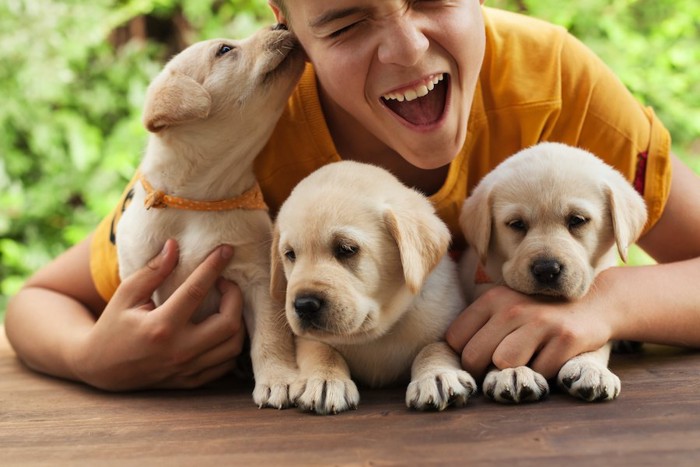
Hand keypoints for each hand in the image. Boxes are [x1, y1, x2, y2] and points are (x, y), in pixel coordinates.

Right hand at [72, 239, 245, 389]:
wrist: (101, 369)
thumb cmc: (113, 325)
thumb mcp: (126, 294)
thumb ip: (153, 271)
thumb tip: (175, 246)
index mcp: (160, 327)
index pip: (196, 291)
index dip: (214, 266)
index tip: (227, 250)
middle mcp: (178, 351)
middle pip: (229, 324)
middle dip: (235, 297)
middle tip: (226, 283)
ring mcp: (187, 369)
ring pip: (233, 346)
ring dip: (237, 321)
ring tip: (227, 304)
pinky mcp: (191, 381)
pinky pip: (226, 364)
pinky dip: (230, 344)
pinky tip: (222, 327)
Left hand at [445, 285, 612, 379]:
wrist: (593, 303)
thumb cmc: (539, 313)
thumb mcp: (505, 306)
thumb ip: (480, 325)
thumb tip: (454, 358)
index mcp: (492, 299)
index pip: (455, 339)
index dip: (464, 356)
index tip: (481, 360)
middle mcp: (512, 308)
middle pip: (474, 357)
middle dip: (483, 372)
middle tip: (499, 371)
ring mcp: (540, 322)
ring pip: (504, 364)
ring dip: (513, 373)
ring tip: (526, 363)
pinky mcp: (566, 338)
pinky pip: (539, 373)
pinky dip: (543, 375)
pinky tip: (551, 360)